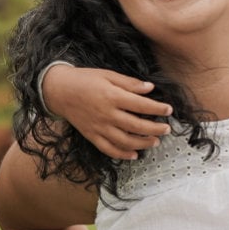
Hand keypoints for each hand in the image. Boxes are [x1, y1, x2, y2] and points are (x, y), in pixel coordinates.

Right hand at [43, 64, 171, 159]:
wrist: (59, 91)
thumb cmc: (85, 79)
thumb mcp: (108, 75)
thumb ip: (129, 83)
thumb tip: (150, 88)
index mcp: (112, 96)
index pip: (140, 105)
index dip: (157, 108)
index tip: (169, 109)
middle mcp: (106, 114)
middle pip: (136, 125)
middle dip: (154, 129)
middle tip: (167, 129)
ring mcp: (98, 127)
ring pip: (124, 141)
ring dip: (142, 143)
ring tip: (155, 141)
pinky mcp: (91, 136)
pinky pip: (108, 149)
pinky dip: (122, 154)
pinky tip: (134, 154)